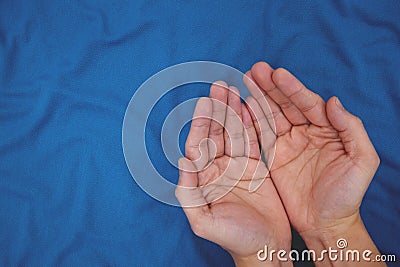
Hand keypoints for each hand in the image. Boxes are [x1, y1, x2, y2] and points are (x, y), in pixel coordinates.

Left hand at [176, 82, 291, 266]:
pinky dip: (252, 123)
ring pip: (235, 133)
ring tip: (233, 89)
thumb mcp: (204, 221)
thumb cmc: (233, 238)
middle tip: (220, 86)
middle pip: (216, 133)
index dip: (201, 123)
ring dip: (234, 111)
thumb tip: (182, 162)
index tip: (205, 102)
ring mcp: (239, 166)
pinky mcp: (258, 167)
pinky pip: (254, 140)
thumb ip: (189, 193)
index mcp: (204, 178)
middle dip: (217, 110)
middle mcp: (219, 168)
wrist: (264, 248)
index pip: (199, 145)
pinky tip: (250, 106)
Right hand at [244, 62, 382, 264]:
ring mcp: (288, 143)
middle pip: (286, 104)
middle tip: (255, 70)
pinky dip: (251, 119)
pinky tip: (242, 105)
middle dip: (271, 86)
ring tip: (246, 80)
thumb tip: (332, 102)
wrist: (325, 223)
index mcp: (328, 129)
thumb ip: (352, 129)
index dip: (293, 88)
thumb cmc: (347, 195)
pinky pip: (261, 133)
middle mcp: (306, 132)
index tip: (277, 73)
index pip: (308, 103)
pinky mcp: (274, 156)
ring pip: (271, 114)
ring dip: (259, 97)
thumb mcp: (361, 161)